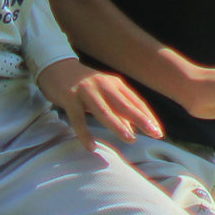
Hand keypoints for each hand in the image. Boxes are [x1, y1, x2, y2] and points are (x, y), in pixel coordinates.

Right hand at [38, 58, 162, 146]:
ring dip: (118, 125)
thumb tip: (132, 132)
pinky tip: (91, 147)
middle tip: (155, 133)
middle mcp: (103, 85)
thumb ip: (118, 112)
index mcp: (115, 84)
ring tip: (130, 139)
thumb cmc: (85, 86)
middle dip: (141, 119)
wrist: (56, 67)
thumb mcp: (105, 95)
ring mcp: (86, 91)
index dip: (147, 117)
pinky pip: (78, 120)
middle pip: (125, 105)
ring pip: (104, 111)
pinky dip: (85, 134)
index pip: (135, 102)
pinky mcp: (70, 98)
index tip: (158, 132)